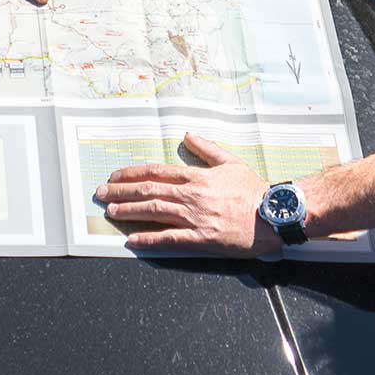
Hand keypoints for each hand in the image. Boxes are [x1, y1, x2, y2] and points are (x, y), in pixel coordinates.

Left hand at [93, 132, 272, 254]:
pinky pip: (170, 239)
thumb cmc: (254, 190)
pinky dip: (149, 239)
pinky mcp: (201, 238)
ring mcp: (195, 217)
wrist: (274, 215)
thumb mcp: (230, 162)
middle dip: (121, 192)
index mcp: (196, 176)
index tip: (115, 177)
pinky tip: (133, 240)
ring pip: (154, 212)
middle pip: (148, 191)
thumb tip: (188, 134)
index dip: (131, 174)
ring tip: (111, 212)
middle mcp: (191, 195)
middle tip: (101, 194)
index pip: (155, 172)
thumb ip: (206, 148)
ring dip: (129, 212)